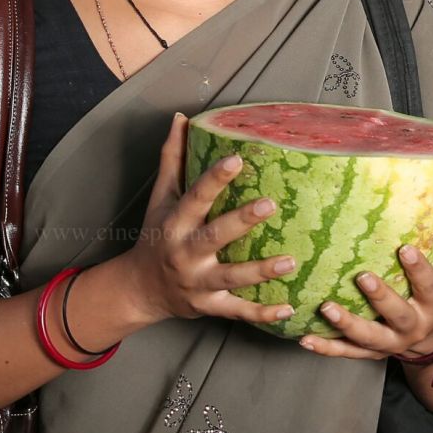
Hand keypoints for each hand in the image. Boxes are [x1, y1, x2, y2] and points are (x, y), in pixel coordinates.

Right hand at [124, 113, 296, 327]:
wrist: (141, 289)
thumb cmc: (157, 235)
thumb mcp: (160, 197)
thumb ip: (172, 158)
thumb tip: (181, 118)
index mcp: (175, 223)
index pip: (195, 197)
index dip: (214, 179)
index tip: (237, 160)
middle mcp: (184, 253)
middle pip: (214, 237)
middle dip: (241, 222)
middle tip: (270, 205)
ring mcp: (197, 282)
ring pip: (231, 278)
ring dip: (260, 271)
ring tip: (290, 261)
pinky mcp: (209, 306)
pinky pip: (237, 311)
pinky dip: (262, 313)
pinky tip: (288, 308)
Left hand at [299, 207, 432, 361]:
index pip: (430, 287)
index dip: (419, 269)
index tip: (405, 248)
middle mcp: (413, 327)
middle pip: (398, 315)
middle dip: (380, 298)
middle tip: (362, 277)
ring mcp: (390, 343)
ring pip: (368, 338)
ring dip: (346, 325)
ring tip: (325, 308)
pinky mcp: (369, 352)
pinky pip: (346, 353)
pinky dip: (325, 348)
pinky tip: (304, 339)